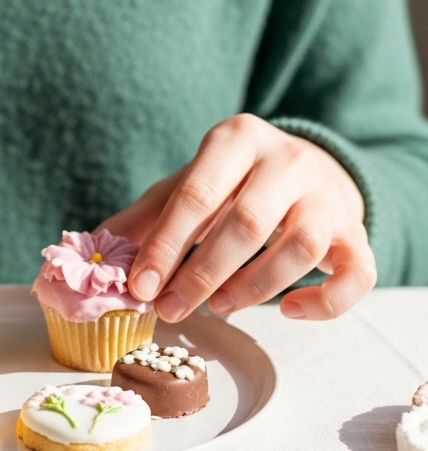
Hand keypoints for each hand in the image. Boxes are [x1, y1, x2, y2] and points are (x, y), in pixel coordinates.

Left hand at [102, 114, 375, 321]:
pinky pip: (356, 274)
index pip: (198, 194)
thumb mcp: (188, 184)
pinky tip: (288, 311)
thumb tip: (94, 249)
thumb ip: (145, 216)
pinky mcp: (355, 233)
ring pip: (300, 246)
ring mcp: (328, 197)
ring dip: (254, 287)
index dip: (166, 246)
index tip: (140, 287)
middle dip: (202, 274)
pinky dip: (324, 302)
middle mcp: (289, 160)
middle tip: (172, 309)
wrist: (308, 166)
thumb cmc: (234, 182)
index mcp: (238, 139)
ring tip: (220, 306)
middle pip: (248, 223)